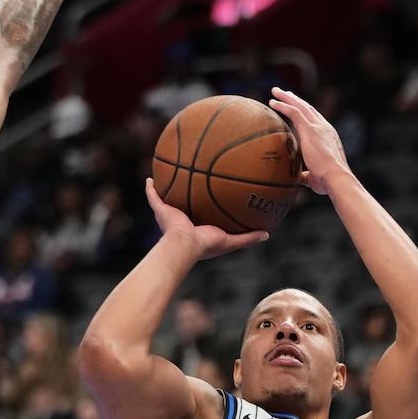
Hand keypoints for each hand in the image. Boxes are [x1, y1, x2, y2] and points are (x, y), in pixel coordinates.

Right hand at [143, 179, 267, 259]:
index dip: (206, 208)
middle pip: (184, 205)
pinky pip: (153, 197)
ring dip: (168, 189)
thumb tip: (267, 234)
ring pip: (167, 199)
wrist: (185, 244)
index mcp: (195, 229)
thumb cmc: (206, 244)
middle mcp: (181, 221)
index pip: (201, 216)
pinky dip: (150, 188)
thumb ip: (247, 238)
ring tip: (170, 174)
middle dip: (186, 196)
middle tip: (192, 183)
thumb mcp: (230, 240)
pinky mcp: (160, 211)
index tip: (211, 198)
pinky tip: (150, 177)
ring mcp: (169, 216)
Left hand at [267, 87, 349, 195]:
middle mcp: (325, 127)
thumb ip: (306, 174)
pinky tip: (273, 102)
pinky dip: (283, 105)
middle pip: (308, 108)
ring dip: (287, 97)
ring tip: (275, 91)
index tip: (296, 105)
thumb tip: (297, 178)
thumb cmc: (327, 182)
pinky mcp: (310, 129)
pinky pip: (294, 112)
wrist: (336, 178)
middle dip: (295, 99)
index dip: (305, 111)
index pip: (315, 119)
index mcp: (329, 136)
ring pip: (300, 106)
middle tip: (285, 93)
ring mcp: (318, 127)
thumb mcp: (316, 176)